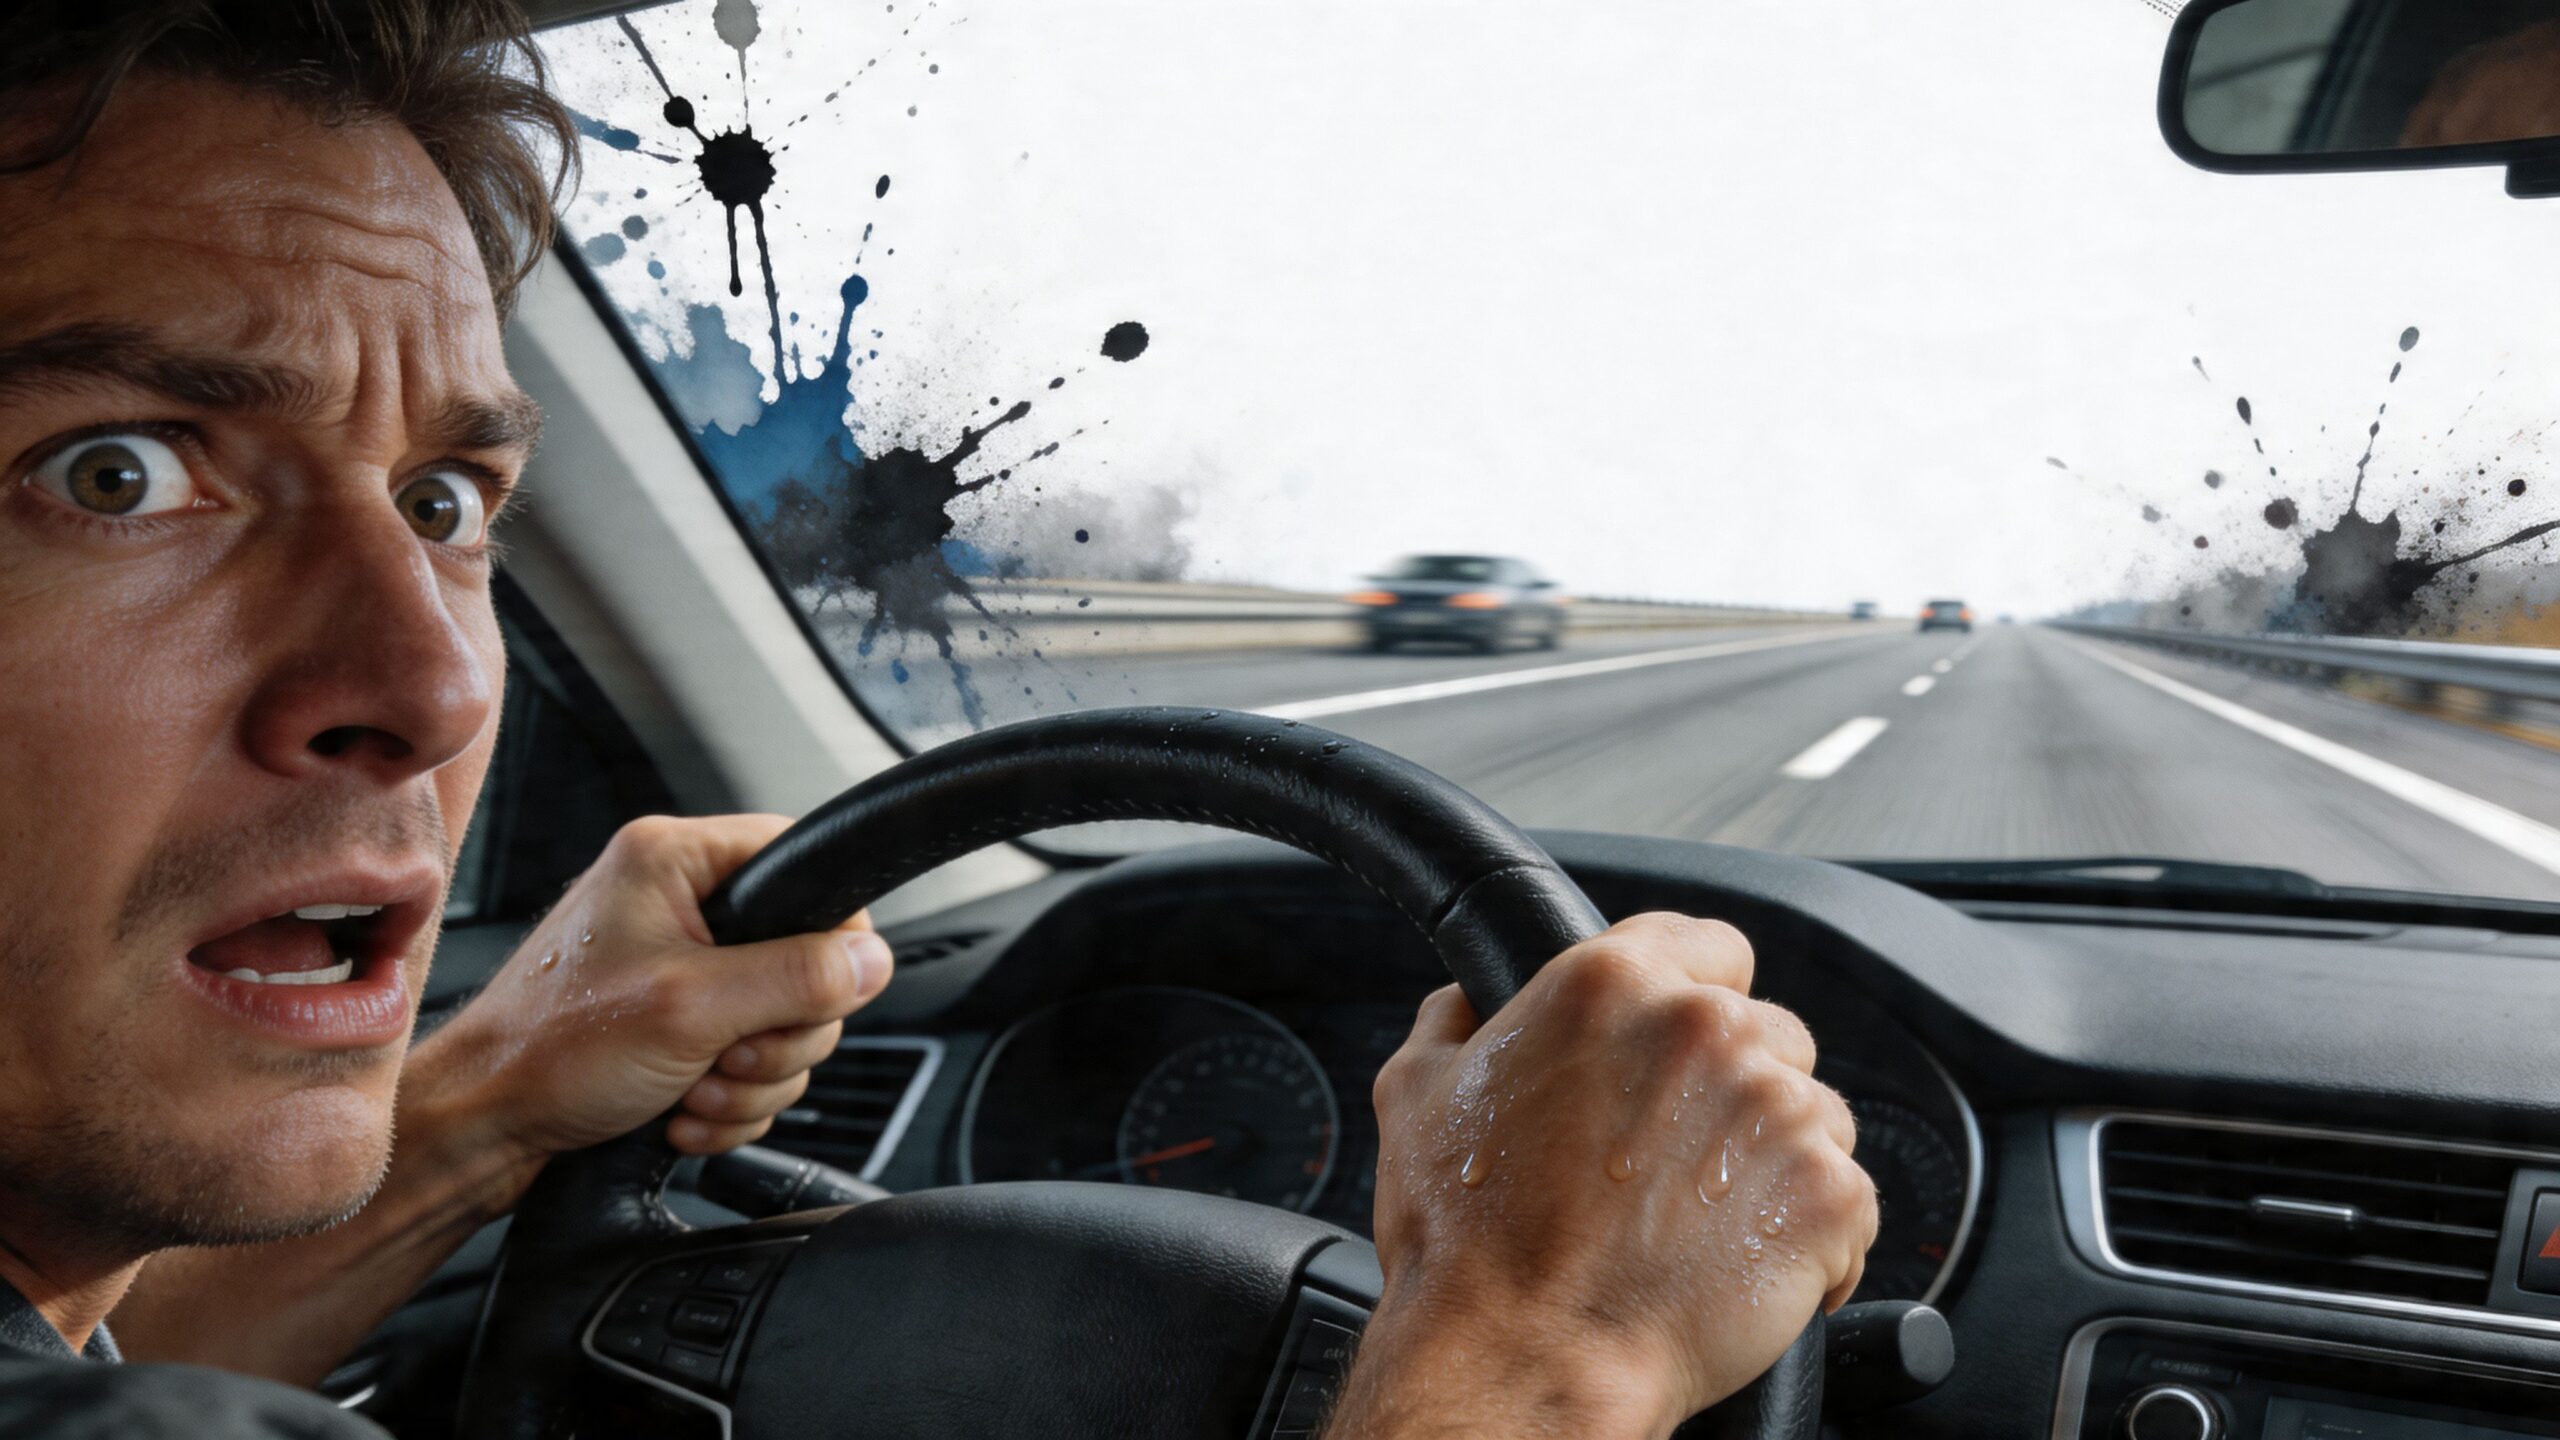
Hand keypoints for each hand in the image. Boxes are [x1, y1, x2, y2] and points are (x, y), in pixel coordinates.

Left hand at [424, 814, 891, 1161]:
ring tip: (693, 1091)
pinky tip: (682, 1109)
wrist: (484, 1127)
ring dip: (751, 1077)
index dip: (827, 934)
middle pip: (806, 958)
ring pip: (782, 1020)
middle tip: (728, 1055)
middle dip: (777, 1033)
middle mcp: (678, 901)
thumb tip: (872, 960)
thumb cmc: (545, 1051)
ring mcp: (679, 965)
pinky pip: (750, 1060)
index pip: (804, 863)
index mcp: (675, 859)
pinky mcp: (678, 1021)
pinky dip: (727, 1099)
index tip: (810, 989)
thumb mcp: (692, 1008)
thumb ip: (795, 977)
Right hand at [1337, 914, 1877, 1437]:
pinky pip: (1852, 1199)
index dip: (1700, 996)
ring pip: (1816, 1113)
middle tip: (1678, 1162)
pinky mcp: (1825, 1193)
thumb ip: (1454, 1019)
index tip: (1686, 1051)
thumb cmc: (1468, 1241)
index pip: (1713, 946)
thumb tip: (1466, 997)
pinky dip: (1818, 1238)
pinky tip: (1750, 1268)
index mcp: (1612, 984)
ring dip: (1776, 1162)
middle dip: (1736, 1091)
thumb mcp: (1417, 1095)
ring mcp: (1775, 1108)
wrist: (1523, 1356)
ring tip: (1708, 1224)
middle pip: (1770, 1031)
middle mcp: (1704, 1028)